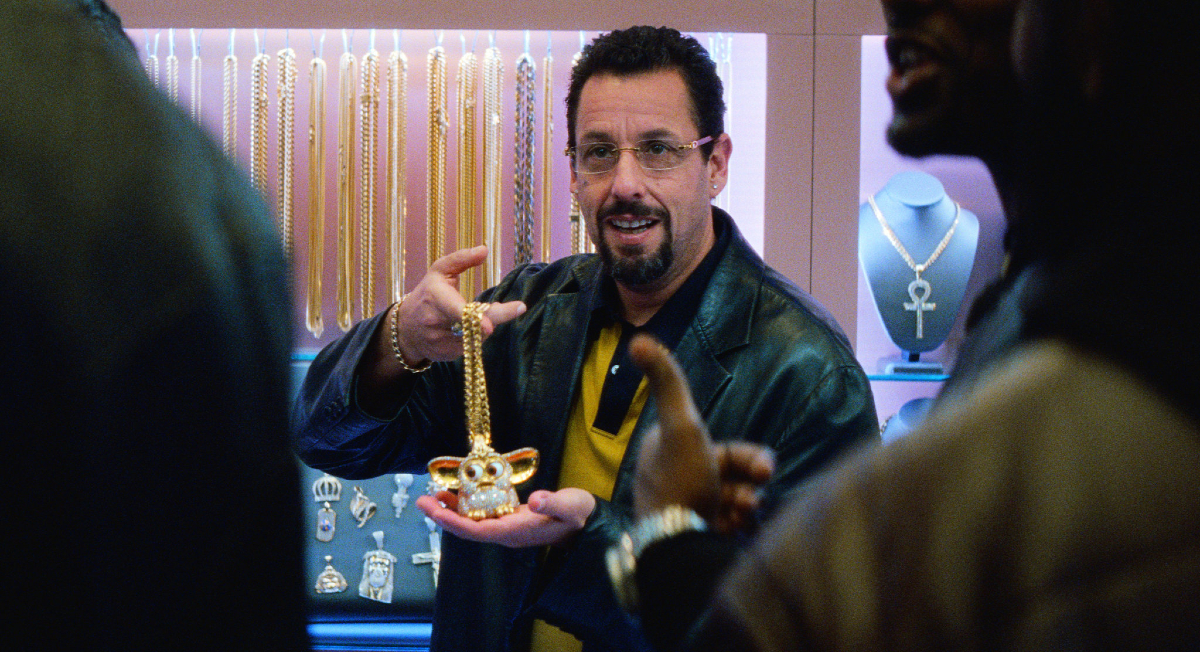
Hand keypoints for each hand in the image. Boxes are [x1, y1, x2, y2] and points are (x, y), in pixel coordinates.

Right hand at [392, 245, 526, 365]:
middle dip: (496, 318)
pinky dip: (476, 337)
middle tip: (519, 308)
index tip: (491, 325)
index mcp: (436, 298)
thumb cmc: (427, 293)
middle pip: (473, 326)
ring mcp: (439, 342)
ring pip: (475, 338)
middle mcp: (435, 323)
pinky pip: (470, 348)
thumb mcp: (439, 271)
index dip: (477, 318)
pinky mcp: (445, 356)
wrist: (404, 328)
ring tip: (478, 314)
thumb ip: (461, 259)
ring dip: (485, 326)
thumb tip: (484, 249)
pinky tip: (468, 329)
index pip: (459, 311)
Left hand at [416, 488, 595, 547]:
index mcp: (516, 532)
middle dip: (443, 517)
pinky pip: (480, 516)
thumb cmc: (578, 514)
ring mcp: (506, 528)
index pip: (478, 531)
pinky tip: (456, 494)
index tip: (434, 511)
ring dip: (450, 511)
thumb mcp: (570, 506)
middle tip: (422, 500)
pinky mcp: (508, 520)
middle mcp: (506, 534)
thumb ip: (553, 503)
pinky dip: (465, 505)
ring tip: (431, 495)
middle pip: (468, 529)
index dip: (454, 522)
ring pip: (471, 523)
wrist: (586, 523)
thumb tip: (537, 500)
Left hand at [629, 334, 774, 533]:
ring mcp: (687, 511)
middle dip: (752, 487)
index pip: (727, 453)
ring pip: (736, 504)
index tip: (766, 471)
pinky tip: (737, 533)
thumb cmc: (682, 481)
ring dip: (747, 508)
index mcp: (673, 453)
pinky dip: (739, 529)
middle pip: (735, 479)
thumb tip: (639, 338)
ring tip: (742, 518)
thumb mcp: (679, 423)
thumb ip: (667, 380)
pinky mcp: (695, 538)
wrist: (676, 544)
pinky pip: (731, 529)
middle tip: (755, 501)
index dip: (752, 460)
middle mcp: (679, 479)